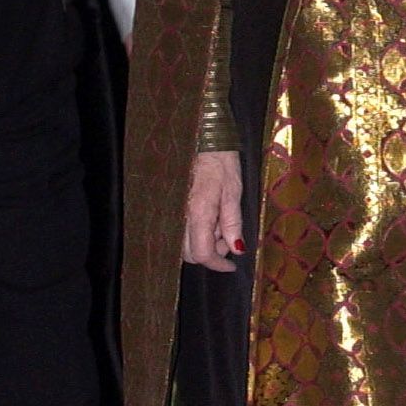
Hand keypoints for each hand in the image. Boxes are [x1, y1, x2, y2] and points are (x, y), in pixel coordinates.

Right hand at [183, 149, 243, 271]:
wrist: (198, 139)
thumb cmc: (219, 161)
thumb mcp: (233, 191)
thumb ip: (233, 222)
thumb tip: (237, 249)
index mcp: (198, 212)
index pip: (202, 253)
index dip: (218, 265)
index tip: (232, 266)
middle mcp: (179, 216)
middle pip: (189, 253)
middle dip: (212, 252)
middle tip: (228, 236)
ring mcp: (171, 212)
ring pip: (183, 243)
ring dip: (203, 241)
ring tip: (218, 220)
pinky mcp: (169, 207)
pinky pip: (179, 230)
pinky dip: (194, 231)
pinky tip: (206, 216)